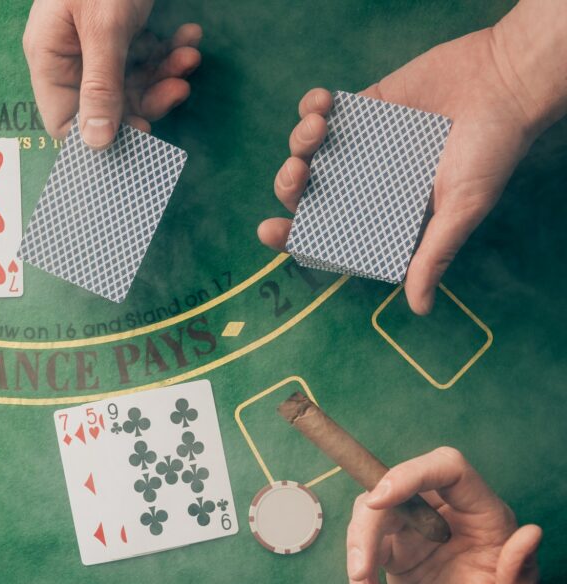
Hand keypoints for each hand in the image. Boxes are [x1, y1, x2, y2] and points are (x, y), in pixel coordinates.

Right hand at [22, 0, 201, 147]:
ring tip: (188, 59)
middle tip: (178, 90)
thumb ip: (100, 85)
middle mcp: (70, 56)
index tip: (140, 137)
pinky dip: (169, 52)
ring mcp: (96, 44)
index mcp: (49, 57)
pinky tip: (188, 38)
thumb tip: (96, 143)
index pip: (65, 119)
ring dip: (164, 75)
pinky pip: (145, 57)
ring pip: (132, 82)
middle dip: (146, 99)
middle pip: (106, 105)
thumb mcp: (104, 28)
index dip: (100, 136)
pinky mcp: (122, 30)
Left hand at [258, 27, 539, 314]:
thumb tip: (419, 309)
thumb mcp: (462, 209)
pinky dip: (311, 106)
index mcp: (380, 213)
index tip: (268, 231)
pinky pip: (320, 109)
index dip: (292, 236)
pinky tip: (322, 104)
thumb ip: (433, 254)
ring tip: (316, 129)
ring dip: (298, 141)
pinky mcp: (362, 107)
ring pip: (306, 150)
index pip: (325, 232)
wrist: (506, 82)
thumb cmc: (490, 151)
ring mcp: (359, 144)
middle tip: (297, 173)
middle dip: (287, 186)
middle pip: (304, 194)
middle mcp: (363, 182)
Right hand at [347, 447, 539, 583]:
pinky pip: (364, 543)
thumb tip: (531, 533)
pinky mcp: (395, 554)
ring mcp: (420, 535)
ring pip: (374, 511)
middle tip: (362, 566)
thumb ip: (519, 580)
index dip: (412, 473)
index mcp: (487, 521)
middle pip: (400, 487)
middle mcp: (451, 519)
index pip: (449, 470)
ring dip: (359, 547)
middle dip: (371, 520)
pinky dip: (357, 570)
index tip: (380, 500)